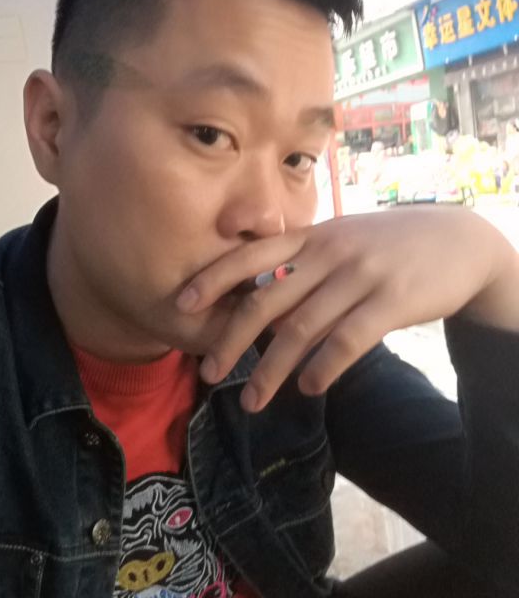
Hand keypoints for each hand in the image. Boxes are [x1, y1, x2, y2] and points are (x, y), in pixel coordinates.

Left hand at [177, 207, 518, 411]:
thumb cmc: (386, 245)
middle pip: (264, 301)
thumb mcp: (340, 240)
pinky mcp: (391, 301)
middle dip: (230, 341)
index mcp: (310, 237)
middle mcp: (327, 253)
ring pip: (300, 329)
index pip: (249, 256)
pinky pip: (347, 340)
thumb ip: (302, 266)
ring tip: (251, 401)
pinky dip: (322, 368)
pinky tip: (307, 388)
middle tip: (207, 374)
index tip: (181, 306)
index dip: (212, 280)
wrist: (456, 239)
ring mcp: (359, 276)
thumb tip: (260, 306)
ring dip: (269, 371)